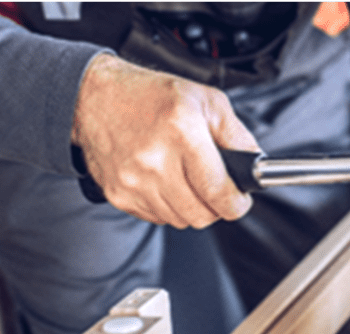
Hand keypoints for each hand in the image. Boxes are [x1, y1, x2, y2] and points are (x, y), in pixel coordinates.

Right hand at [71, 54, 257, 227]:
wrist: (94, 98)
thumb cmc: (149, 96)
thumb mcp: (207, 100)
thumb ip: (238, 134)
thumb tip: (255, 163)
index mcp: (182, 133)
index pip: (219, 192)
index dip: (237, 203)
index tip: (240, 200)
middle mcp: (155, 160)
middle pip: (202, 214)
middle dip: (215, 206)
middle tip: (214, 188)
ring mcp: (133, 181)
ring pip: (181, 220)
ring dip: (191, 206)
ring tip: (186, 179)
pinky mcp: (118, 194)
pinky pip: (157, 218)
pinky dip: (167, 206)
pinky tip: (163, 181)